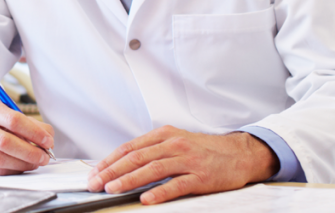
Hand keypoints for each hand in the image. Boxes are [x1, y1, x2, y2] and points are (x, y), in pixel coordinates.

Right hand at [0, 101, 53, 174]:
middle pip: (5, 141)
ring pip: (0, 159)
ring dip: (23, 163)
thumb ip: (34, 126)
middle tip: (44, 157)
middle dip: (29, 151)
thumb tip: (48, 140)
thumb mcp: (13, 119)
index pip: (13, 119)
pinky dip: (13, 170)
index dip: (34, 132)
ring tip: (35, 163)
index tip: (47, 141)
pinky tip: (21, 167)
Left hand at [87, 126, 277, 204]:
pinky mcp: (201, 177)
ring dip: (129, 180)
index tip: (95, 173)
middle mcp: (174, 145)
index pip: (129, 148)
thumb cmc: (204, 150)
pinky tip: (146, 199)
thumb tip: (122, 164)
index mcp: (164, 135)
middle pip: (136, 157)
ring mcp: (188, 160)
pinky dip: (160, 192)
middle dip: (112, 171)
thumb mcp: (175, 142)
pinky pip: (177, 185)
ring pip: (152, 169)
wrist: (239, 154)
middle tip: (95, 184)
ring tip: (112, 189)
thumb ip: (152, 150)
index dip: (109, 161)